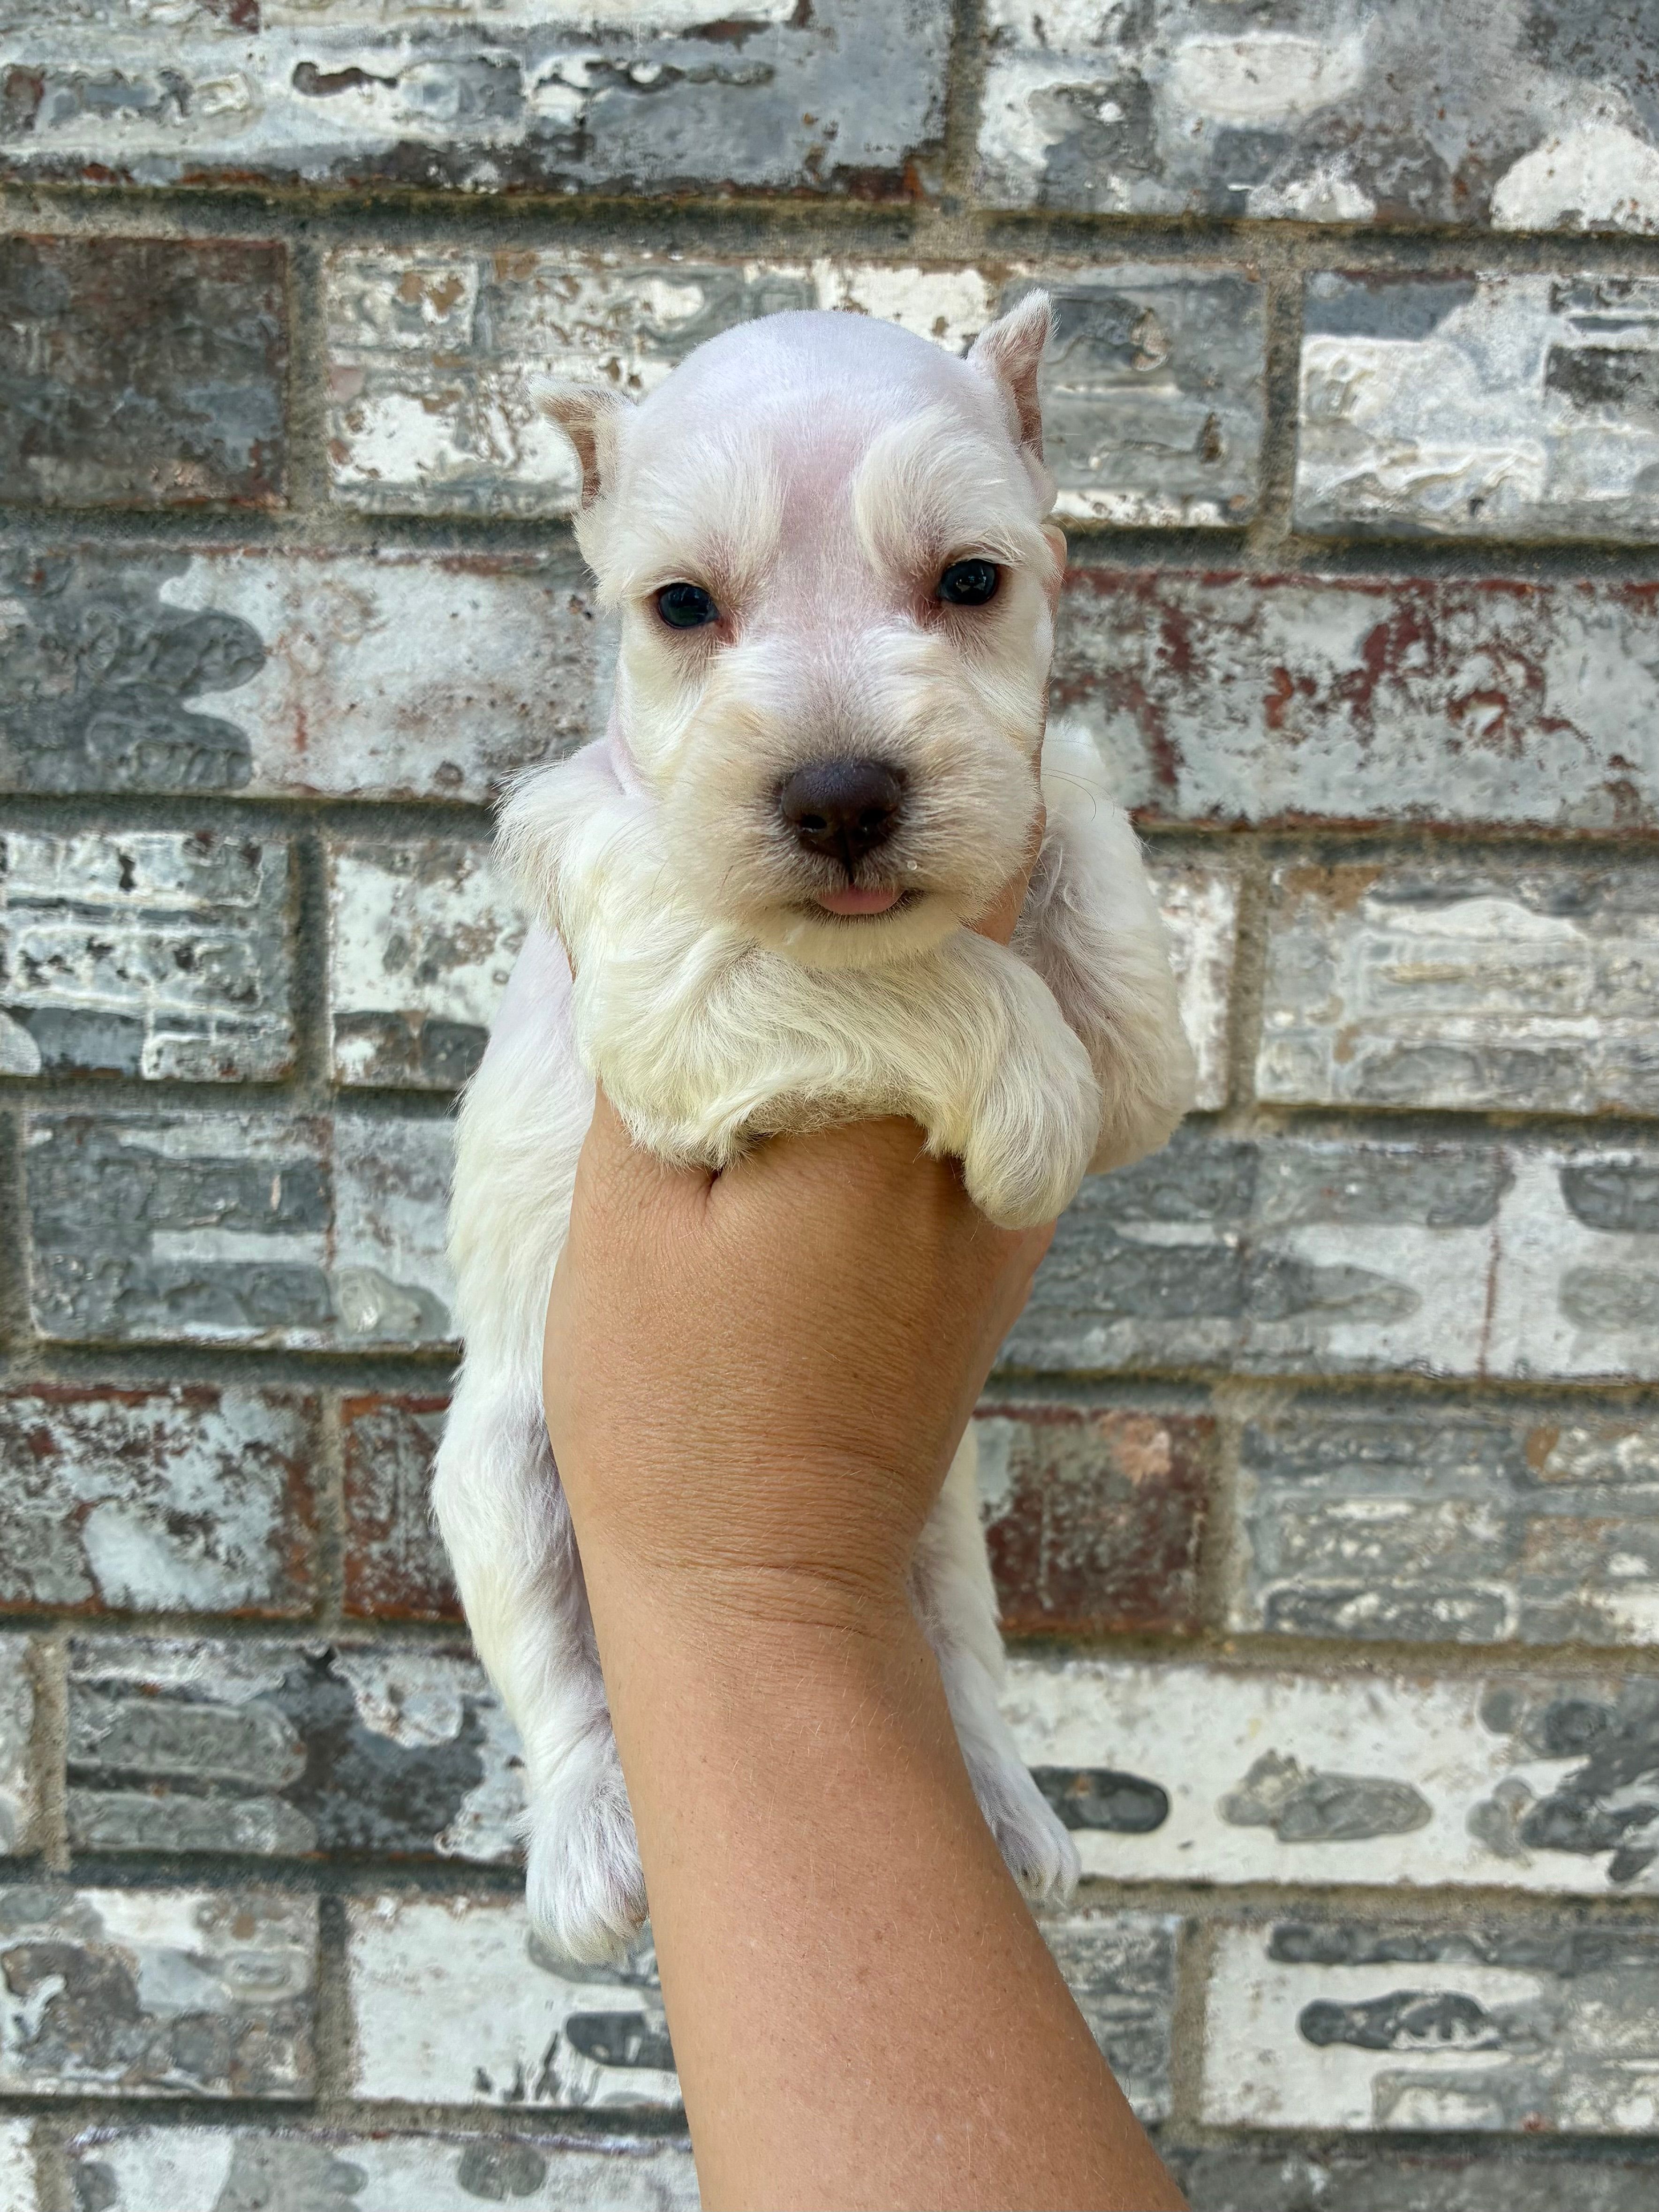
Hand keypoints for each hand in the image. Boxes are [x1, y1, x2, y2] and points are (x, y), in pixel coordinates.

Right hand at [541, 815, 1050, 1632]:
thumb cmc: (674, 1407)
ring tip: (872, 842)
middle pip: (1010, 921)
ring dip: (959, 910)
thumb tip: (665, 885)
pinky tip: (886, 981)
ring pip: (1023, 996)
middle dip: (944, 825)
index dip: (924, 780)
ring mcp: (1015, 1193)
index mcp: (898, 1105)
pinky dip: (962, 1005)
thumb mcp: (630, 1200)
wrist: (769, 1583)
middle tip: (878, 735)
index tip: (871, 705)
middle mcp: (994, 1135)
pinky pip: (1010, 1074)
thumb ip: (669, 1028)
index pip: (960, 883)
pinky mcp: (1003, 1237)